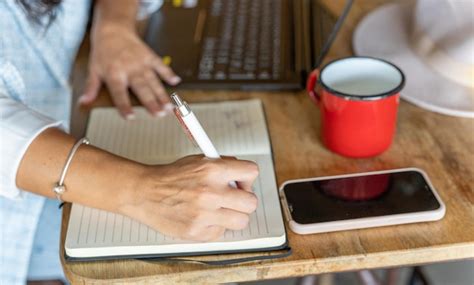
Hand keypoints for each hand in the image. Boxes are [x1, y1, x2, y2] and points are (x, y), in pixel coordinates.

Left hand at [78, 24, 180, 118]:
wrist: (113, 30)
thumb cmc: (103, 52)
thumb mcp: (94, 69)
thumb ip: (91, 88)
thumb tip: (83, 102)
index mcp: (114, 73)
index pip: (119, 93)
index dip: (124, 106)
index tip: (131, 117)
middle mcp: (129, 69)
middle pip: (141, 88)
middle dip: (151, 102)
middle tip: (159, 114)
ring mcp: (141, 63)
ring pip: (153, 81)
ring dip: (162, 94)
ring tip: (170, 107)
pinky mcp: (149, 56)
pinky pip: (161, 65)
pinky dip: (168, 73)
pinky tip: (176, 81)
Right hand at [120, 155, 258, 240]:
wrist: (144, 192)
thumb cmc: (170, 177)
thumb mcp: (199, 161)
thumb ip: (223, 167)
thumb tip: (242, 177)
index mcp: (213, 170)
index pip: (251, 172)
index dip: (248, 179)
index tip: (242, 183)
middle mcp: (211, 192)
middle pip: (251, 202)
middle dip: (244, 201)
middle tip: (234, 200)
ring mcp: (204, 214)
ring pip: (241, 221)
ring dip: (233, 217)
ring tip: (219, 211)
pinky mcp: (197, 232)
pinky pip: (221, 233)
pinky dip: (214, 227)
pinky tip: (202, 218)